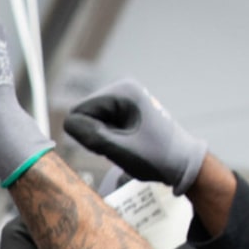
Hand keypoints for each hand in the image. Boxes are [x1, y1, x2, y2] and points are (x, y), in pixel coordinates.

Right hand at [63, 79, 207, 192]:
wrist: (181, 161)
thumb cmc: (155, 157)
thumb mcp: (118, 150)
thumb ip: (90, 135)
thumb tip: (67, 123)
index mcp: (122, 90)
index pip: (78, 111)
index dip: (89, 133)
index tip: (115, 143)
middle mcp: (122, 87)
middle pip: (84, 113)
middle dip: (96, 133)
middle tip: (122, 145)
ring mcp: (124, 96)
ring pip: (90, 119)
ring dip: (103, 136)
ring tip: (127, 143)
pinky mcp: (125, 106)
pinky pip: (100, 121)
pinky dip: (109, 135)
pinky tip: (128, 140)